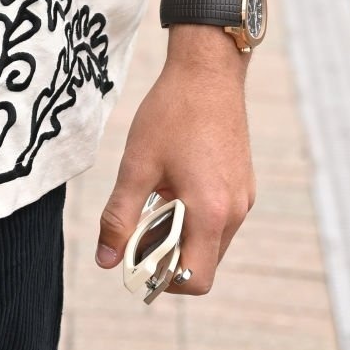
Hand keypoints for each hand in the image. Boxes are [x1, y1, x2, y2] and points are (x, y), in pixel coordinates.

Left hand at [95, 40, 254, 295]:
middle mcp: (235, 211)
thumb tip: (105, 260)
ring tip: (154, 202)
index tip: (137, 259)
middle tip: (139, 229)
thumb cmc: (171, 113)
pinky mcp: (244, 183)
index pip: (195, 278)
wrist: (208, 70)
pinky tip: (173, 186)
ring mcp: (243, 197)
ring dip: (182, 235)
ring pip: (212, 242)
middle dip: (169, 256)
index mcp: (211, 212)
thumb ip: (119, 216)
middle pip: (203, 263)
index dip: (163, 280)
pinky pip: (220, 218)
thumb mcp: (137, 164)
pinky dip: (196, 217)